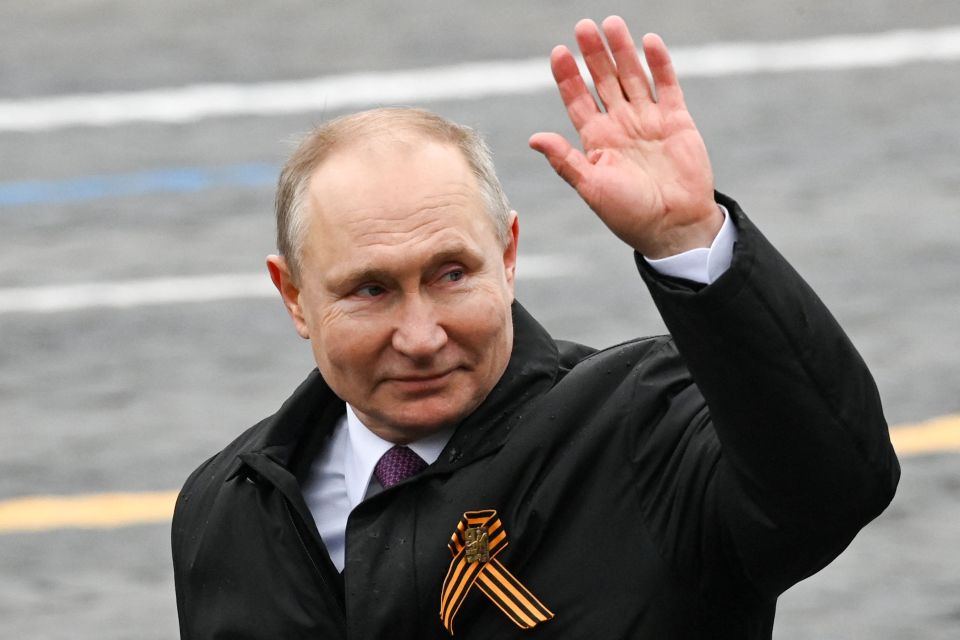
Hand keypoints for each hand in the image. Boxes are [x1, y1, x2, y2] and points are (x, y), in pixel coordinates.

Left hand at [529, 16, 722, 257]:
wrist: (673, 226)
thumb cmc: (628, 213)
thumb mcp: (590, 187)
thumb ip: (565, 160)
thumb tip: (533, 138)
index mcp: (596, 140)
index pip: (578, 99)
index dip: (568, 76)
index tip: (558, 53)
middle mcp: (620, 125)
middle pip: (604, 80)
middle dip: (593, 54)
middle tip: (583, 26)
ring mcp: (648, 120)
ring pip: (632, 76)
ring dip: (622, 51)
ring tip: (611, 24)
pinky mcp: (676, 121)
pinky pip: (667, 85)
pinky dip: (659, 64)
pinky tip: (649, 41)